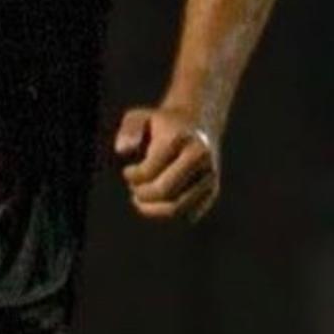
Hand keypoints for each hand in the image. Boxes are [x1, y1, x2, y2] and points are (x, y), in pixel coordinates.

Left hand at [114, 107, 220, 223]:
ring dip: (152, 209)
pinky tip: (156, 202)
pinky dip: (167, 214)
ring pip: (177, 209)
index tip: (127, 171)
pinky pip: (187, 216)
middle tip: (133, 189)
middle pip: (164, 191)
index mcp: (183, 139)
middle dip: (141, 194)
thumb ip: (129, 130)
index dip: (132, 176)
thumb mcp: (141, 117)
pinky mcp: (212, 191)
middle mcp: (201, 158)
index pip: (151, 170)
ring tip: (140, 199)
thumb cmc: (162, 123)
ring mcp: (209, 175)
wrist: (199, 123)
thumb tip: (122, 150)